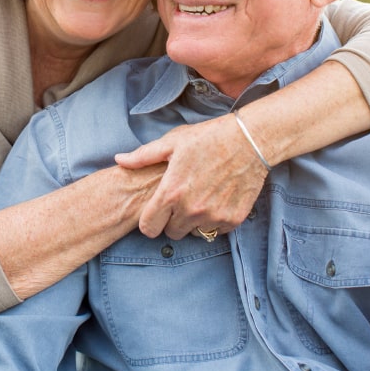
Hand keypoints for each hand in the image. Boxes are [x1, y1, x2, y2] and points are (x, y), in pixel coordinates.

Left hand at [114, 114, 267, 238]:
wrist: (250, 140)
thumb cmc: (208, 137)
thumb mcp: (173, 142)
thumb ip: (143, 156)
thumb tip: (119, 160)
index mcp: (171, 192)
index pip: (148, 228)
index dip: (150, 220)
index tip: (158, 210)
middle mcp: (190, 209)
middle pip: (171, 233)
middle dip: (173, 219)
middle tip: (182, 198)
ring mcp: (213, 216)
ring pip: (194, 233)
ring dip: (194, 220)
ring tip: (200, 196)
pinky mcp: (233, 219)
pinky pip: (216, 230)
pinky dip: (215, 219)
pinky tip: (217, 198)